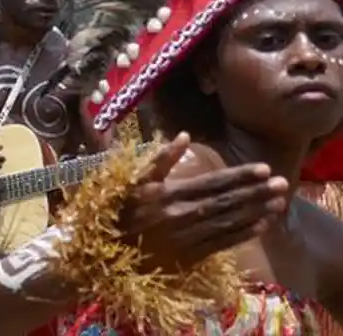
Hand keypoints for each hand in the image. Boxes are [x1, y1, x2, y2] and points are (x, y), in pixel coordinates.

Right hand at [119, 132, 287, 270]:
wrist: (108, 250)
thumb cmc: (120, 210)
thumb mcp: (133, 181)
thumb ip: (160, 159)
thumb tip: (184, 135)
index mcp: (168, 193)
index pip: (212, 182)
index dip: (239, 176)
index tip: (263, 169)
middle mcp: (181, 214)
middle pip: (226, 201)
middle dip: (255, 192)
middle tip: (282, 183)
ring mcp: (187, 236)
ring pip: (227, 221)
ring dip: (255, 211)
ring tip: (278, 202)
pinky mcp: (190, 255)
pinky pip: (221, 243)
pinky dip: (242, 234)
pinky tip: (260, 225)